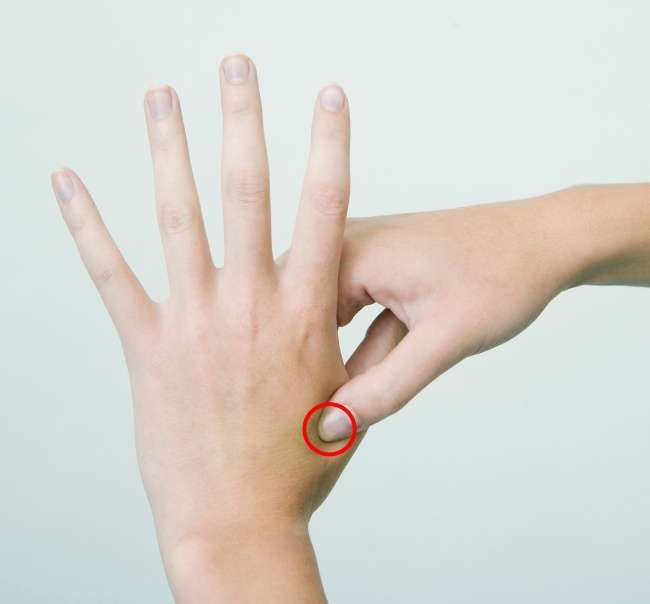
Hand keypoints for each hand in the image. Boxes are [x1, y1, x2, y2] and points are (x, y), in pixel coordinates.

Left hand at [52, 55, 353, 602]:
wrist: (238, 522)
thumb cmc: (296, 467)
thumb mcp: (344, 405)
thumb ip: (356, 356)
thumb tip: (367, 326)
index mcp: (305, 314)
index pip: (324, 209)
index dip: (328, 146)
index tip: (327, 96)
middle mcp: (251, 305)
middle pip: (248, 192)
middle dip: (243, 120)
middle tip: (236, 65)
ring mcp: (196, 322)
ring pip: (179, 217)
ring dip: (170, 150)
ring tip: (161, 97)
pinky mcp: (149, 347)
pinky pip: (112, 274)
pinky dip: (86, 225)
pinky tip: (68, 181)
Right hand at [319, 185, 649, 439]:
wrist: (547, 241)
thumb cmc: (503, 280)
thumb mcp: (444, 342)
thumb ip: (384, 388)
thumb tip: (329, 425)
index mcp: (352, 252)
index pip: (287, 313)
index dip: (286, 364)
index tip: (288, 408)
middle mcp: (348, 242)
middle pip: (301, 311)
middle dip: (305, 360)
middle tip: (304, 412)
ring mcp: (364, 252)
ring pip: (327, 314)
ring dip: (333, 354)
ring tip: (325, 401)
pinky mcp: (381, 266)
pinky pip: (353, 308)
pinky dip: (358, 342)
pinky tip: (361, 378)